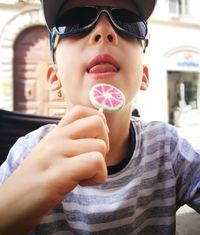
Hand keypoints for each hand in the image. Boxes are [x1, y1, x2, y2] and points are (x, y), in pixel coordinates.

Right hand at [0, 105, 108, 233]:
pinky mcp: (59, 172)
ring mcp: (56, 153)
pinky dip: (97, 177)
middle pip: (97, 122)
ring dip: (100, 166)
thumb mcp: (51, 154)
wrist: (8, 206)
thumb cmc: (35, 182)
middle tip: (91, 161)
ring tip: (82, 176)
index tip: (94, 141)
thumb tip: (98, 138)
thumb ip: (70, 142)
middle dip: (105, 143)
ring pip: (100, 146)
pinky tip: (81, 184)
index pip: (81, 110)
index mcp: (55, 133)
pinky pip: (95, 162)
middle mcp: (56, 138)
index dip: (98, 123)